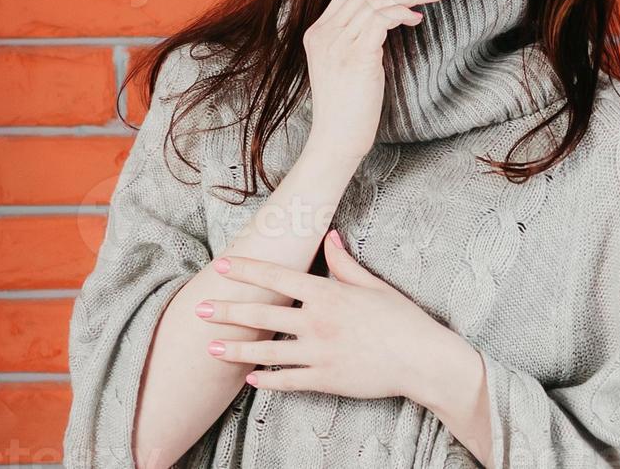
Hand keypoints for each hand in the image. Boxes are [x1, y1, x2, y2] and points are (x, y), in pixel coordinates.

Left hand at [196, 230, 447, 399]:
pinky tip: (250, 379)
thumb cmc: (402, 319)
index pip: (278, 277)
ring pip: (265, 351)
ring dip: (235, 348)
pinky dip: (266, 380)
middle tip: (198, 309)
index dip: (247, 270)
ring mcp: (318, 353)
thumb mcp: (374, 286)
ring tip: (211, 348)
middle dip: (227, 311)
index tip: (222, 265)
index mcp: (328, 294)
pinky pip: (286, 380)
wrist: (421, 358)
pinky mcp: (324, 379)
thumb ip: (345, 264)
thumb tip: (330, 237)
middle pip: (262, 314)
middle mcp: (317, 322)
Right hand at [302, 0, 447, 159]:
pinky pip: (381, 21)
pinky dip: (402, 13)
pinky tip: (419, 17)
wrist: (337, 139)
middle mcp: (325, 31)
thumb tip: (395, 15)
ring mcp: (337, 43)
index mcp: (321, 30)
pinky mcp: (355, 56)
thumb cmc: (350, 106)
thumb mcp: (354, 63)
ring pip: (377, 1)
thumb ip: (365, 36)